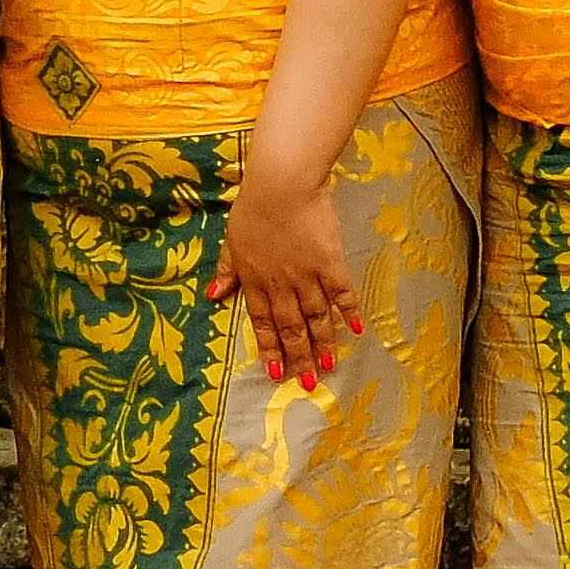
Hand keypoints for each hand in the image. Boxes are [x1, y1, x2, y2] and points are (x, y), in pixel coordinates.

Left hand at [217, 154, 358, 391]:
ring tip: (331, 367)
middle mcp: (280, 284)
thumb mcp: (232, 239)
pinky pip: (341, 294)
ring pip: (316, 317)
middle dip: (299, 358)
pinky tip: (355, 331)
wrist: (282, 184)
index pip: (262, 323)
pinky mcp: (330, 262)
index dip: (270, 349)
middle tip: (309, 384)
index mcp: (254, 279)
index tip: (276, 374)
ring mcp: (307, 275)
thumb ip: (226, 271)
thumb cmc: (253, 206)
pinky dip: (348, 313)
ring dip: (323, 344)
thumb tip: (213, 296)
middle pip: (291, 327)